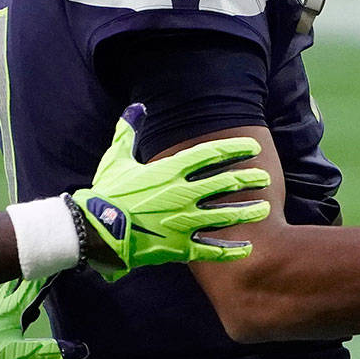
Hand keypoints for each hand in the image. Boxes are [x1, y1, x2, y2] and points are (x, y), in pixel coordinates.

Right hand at [75, 105, 272, 280]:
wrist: (94, 230)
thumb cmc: (106, 192)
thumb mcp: (116, 157)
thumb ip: (129, 131)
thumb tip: (137, 108)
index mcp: (168, 171)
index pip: (209, 155)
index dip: (234, 149)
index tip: (252, 147)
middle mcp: (180, 195)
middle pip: (224, 184)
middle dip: (248, 179)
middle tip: (264, 177)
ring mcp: (181, 222)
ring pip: (223, 216)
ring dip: (247, 212)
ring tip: (265, 209)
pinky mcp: (178, 248)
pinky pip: (210, 249)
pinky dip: (230, 250)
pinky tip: (248, 247)